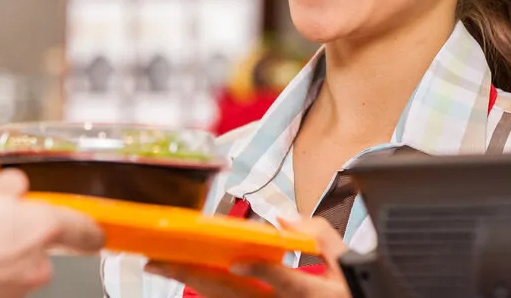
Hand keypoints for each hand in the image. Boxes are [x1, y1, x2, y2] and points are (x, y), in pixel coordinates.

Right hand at [0, 171, 103, 297]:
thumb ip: (4, 188)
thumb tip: (14, 188)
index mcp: (40, 226)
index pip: (84, 230)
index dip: (88, 228)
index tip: (92, 230)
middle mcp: (35, 263)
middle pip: (41, 248)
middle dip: (19, 236)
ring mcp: (15, 290)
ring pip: (16, 267)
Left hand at [146, 217, 350, 297]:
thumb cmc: (350, 294)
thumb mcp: (351, 265)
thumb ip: (321, 238)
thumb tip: (286, 220)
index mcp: (316, 295)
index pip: (286, 282)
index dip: (262, 272)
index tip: (240, 261)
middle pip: (236, 297)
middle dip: (195, 278)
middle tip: (159, 260)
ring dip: (195, 284)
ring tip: (165, 265)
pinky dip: (210, 290)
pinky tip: (191, 275)